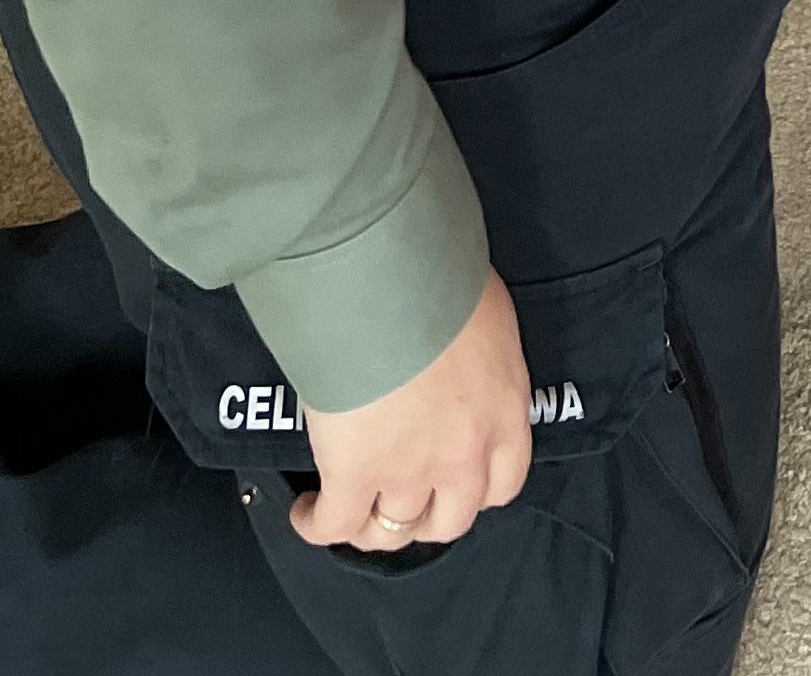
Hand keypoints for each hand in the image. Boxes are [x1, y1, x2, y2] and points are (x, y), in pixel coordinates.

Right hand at [295, 270, 530, 550]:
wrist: (395, 284)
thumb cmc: (445, 279)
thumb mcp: (487, 316)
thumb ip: (482, 356)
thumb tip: (462, 352)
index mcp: (503, 415)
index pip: (503, 484)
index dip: (475, 491)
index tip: (455, 482)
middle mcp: (463, 455)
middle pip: (448, 521)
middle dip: (424, 519)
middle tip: (401, 500)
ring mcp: (408, 471)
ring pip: (392, 532)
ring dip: (371, 526)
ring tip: (351, 509)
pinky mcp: (353, 474)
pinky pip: (334, 525)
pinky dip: (317, 525)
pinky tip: (307, 512)